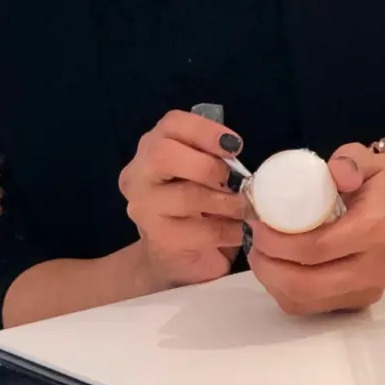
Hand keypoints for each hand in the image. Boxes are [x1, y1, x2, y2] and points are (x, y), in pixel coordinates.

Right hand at [118, 109, 246, 290]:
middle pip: (164, 154)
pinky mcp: (159, 239)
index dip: (205, 131)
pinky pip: (200, 230)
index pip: (171, 124)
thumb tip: (240, 157)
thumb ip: (215, 159)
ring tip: (245, 209)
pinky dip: (228, 230)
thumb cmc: (197, 208)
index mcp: (152, 148)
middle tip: (236, 182)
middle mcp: (138, 175)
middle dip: (209, 166)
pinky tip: (240, 231)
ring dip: (226, 202)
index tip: (235, 146)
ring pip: (186, 195)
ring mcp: (143, 208)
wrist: (175, 259)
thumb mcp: (204, 175)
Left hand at [245, 142, 384, 315]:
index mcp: (375, 229)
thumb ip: (350, 159)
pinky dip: (284, 292)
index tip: (257, 225)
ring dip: (272, 281)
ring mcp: (368, 291)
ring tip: (261, 256)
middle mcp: (375, 267)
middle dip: (268, 267)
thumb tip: (336, 173)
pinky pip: (310, 308)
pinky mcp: (358, 304)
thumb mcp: (365, 158)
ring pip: (304, 301)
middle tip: (253, 244)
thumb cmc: (376, 182)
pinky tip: (277, 270)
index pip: (316, 248)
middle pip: (306, 284)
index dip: (277, 242)